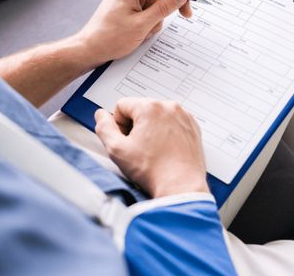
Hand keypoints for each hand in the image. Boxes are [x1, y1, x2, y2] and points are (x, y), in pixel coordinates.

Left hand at [74, 0, 195, 65]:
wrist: (90, 51)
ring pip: (156, 5)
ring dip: (156, 20)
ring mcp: (129, 0)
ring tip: (144, 33)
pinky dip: (149, 25)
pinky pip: (148, 14)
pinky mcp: (129, 11)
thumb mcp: (143, 24)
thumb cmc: (110, 37)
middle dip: (172, 4)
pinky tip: (139, 36)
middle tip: (186, 14)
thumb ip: (164, 8)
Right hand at [94, 97, 208, 197]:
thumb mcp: (117, 150)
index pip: (121, 105)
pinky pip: (172, 122)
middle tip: (138, 148)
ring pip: (156, 115)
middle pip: (140, 109)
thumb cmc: (153, 171)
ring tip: (153, 151)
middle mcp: (169, 107)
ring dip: (151, 128)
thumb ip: (104, 128)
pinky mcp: (192, 126)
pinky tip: (165, 150)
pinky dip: (166, 132)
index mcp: (149, 107)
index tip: (126, 140)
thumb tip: (101, 116)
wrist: (181, 186)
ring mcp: (183, 116)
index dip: (118, 124)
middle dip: (135, 125)